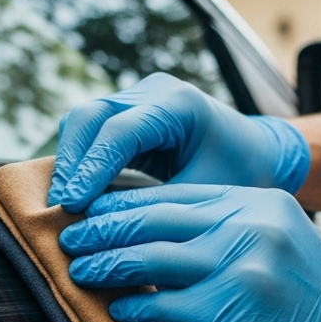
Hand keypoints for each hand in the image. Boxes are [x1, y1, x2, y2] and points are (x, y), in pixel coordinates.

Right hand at [48, 73, 309, 211]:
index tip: (72, 206)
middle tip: (59, 208)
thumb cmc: (242, 175)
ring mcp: (138, 97)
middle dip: (71, 163)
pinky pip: (90, 132)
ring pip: (83, 121)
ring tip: (61, 206)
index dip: (90, 169)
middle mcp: (154, 91)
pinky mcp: (128, 112)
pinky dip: (79, 161)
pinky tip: (73, 196)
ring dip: (69, 163)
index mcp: (179, 103)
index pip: (119, 130)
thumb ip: (157, 206)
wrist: (261, 155)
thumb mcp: (205, 195)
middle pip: (90, 116)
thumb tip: (104, 230)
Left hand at [62, 185, 320, 321]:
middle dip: (103, 226)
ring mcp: (240, 268)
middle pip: (156, 217)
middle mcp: (251, 227)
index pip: (178, 194)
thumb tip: (166, 240)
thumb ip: (234, 236)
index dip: (126, 201)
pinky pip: (162, 305)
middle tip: (69, 235)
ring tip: (79, 269)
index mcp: (262, 204)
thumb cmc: (319, 316)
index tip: (94, 210)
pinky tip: (115, 308)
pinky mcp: (229, 313)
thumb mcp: (285, 251)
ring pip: (150, 257)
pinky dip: (131, 307)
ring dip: (105, 263)